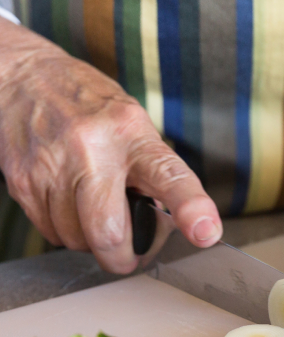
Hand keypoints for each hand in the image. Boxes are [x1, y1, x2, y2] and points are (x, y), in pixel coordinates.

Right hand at [0, 20, 221, 272]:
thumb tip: (171, 230)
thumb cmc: (90, 110)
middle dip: (121, 258)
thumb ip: (153, 177)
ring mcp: (53, 165)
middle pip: (109, 233)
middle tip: (125, 256)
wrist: (25, 79)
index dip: (191, 208)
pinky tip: (64, 201)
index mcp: (132, 133)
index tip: (206, 232)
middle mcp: (92, 148)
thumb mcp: (133, 128)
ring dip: (87, 240)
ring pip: (77, 240)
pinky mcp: (24, 181)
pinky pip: (51, 234)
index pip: (169, 175)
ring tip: (87, 207)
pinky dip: (62, 230)